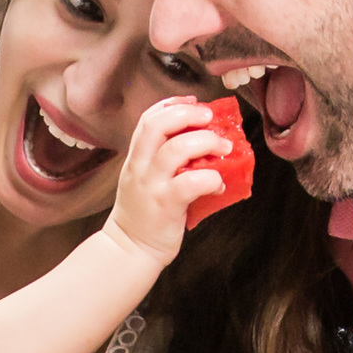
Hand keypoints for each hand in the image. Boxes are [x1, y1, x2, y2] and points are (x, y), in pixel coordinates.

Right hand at [104, 98, 228, 263]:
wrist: (130, 249)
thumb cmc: (144, 214)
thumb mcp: (144, 179)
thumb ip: (164, 161)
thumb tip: (203, 142)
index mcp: (137, 158)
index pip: (148, 118)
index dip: (172, 104)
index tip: (193, 102)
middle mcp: (140, 167)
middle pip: (158, 125)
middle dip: (189, 114)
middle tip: (211, 119)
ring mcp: (151, 185)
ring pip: (176, 149)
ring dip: (206, 142)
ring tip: (223, 147)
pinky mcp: (165, 205)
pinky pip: (191, 183)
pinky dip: (211, 178)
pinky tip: (219, 184)